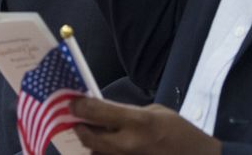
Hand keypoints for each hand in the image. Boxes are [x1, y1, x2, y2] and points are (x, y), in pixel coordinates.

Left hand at [72, 97, 219, 154]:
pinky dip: (102, 152)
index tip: (72, 102)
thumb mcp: (155, 112)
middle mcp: (128, 144)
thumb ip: (127, 112)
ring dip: (90, 144)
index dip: (80, 106)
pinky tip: (108, 146)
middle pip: (89, 138)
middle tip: (77, 120)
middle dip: (79, 128)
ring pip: (95, 153)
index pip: (97, 112)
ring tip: (93, 133)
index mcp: (138, 122)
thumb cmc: (179, 132)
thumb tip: (104, 112)